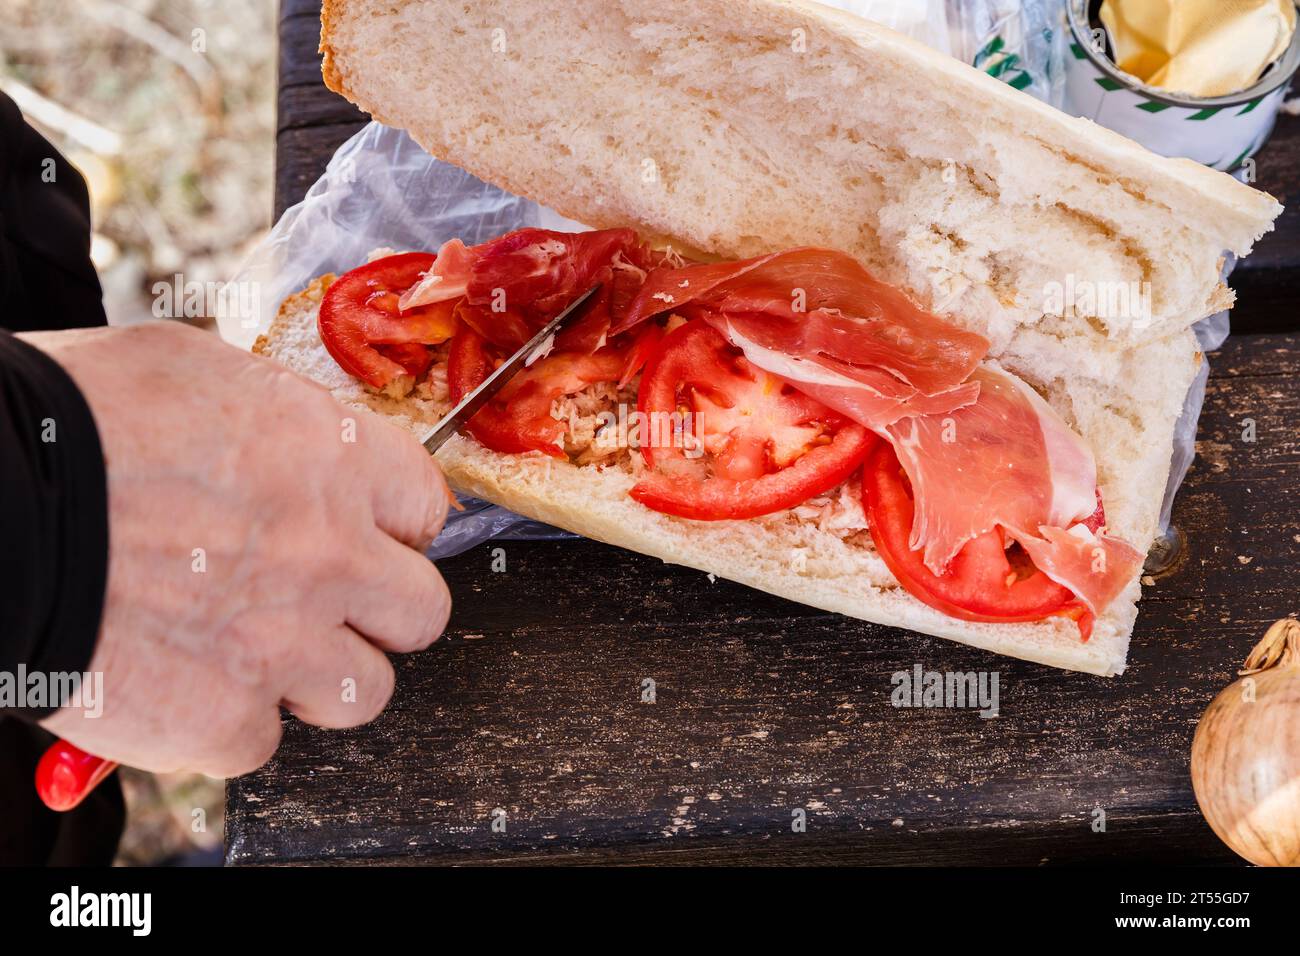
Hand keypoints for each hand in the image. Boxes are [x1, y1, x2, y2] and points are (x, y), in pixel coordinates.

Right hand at [25, 322, 451, 776]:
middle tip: (324, 604)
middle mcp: (331, 554)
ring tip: (258, 654)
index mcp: (333, 460)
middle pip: (421, 612)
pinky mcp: (224, 718)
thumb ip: (272, 417)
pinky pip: (260, 741)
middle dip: (378, 612)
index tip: (368, 539)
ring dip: (318, 678)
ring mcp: (285, 643)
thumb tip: (293, 441)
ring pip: (364, 691)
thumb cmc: (70, 420)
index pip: (426, 509)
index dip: (395, 528)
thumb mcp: (191, 370)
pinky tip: (183, 684)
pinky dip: (225, 723)